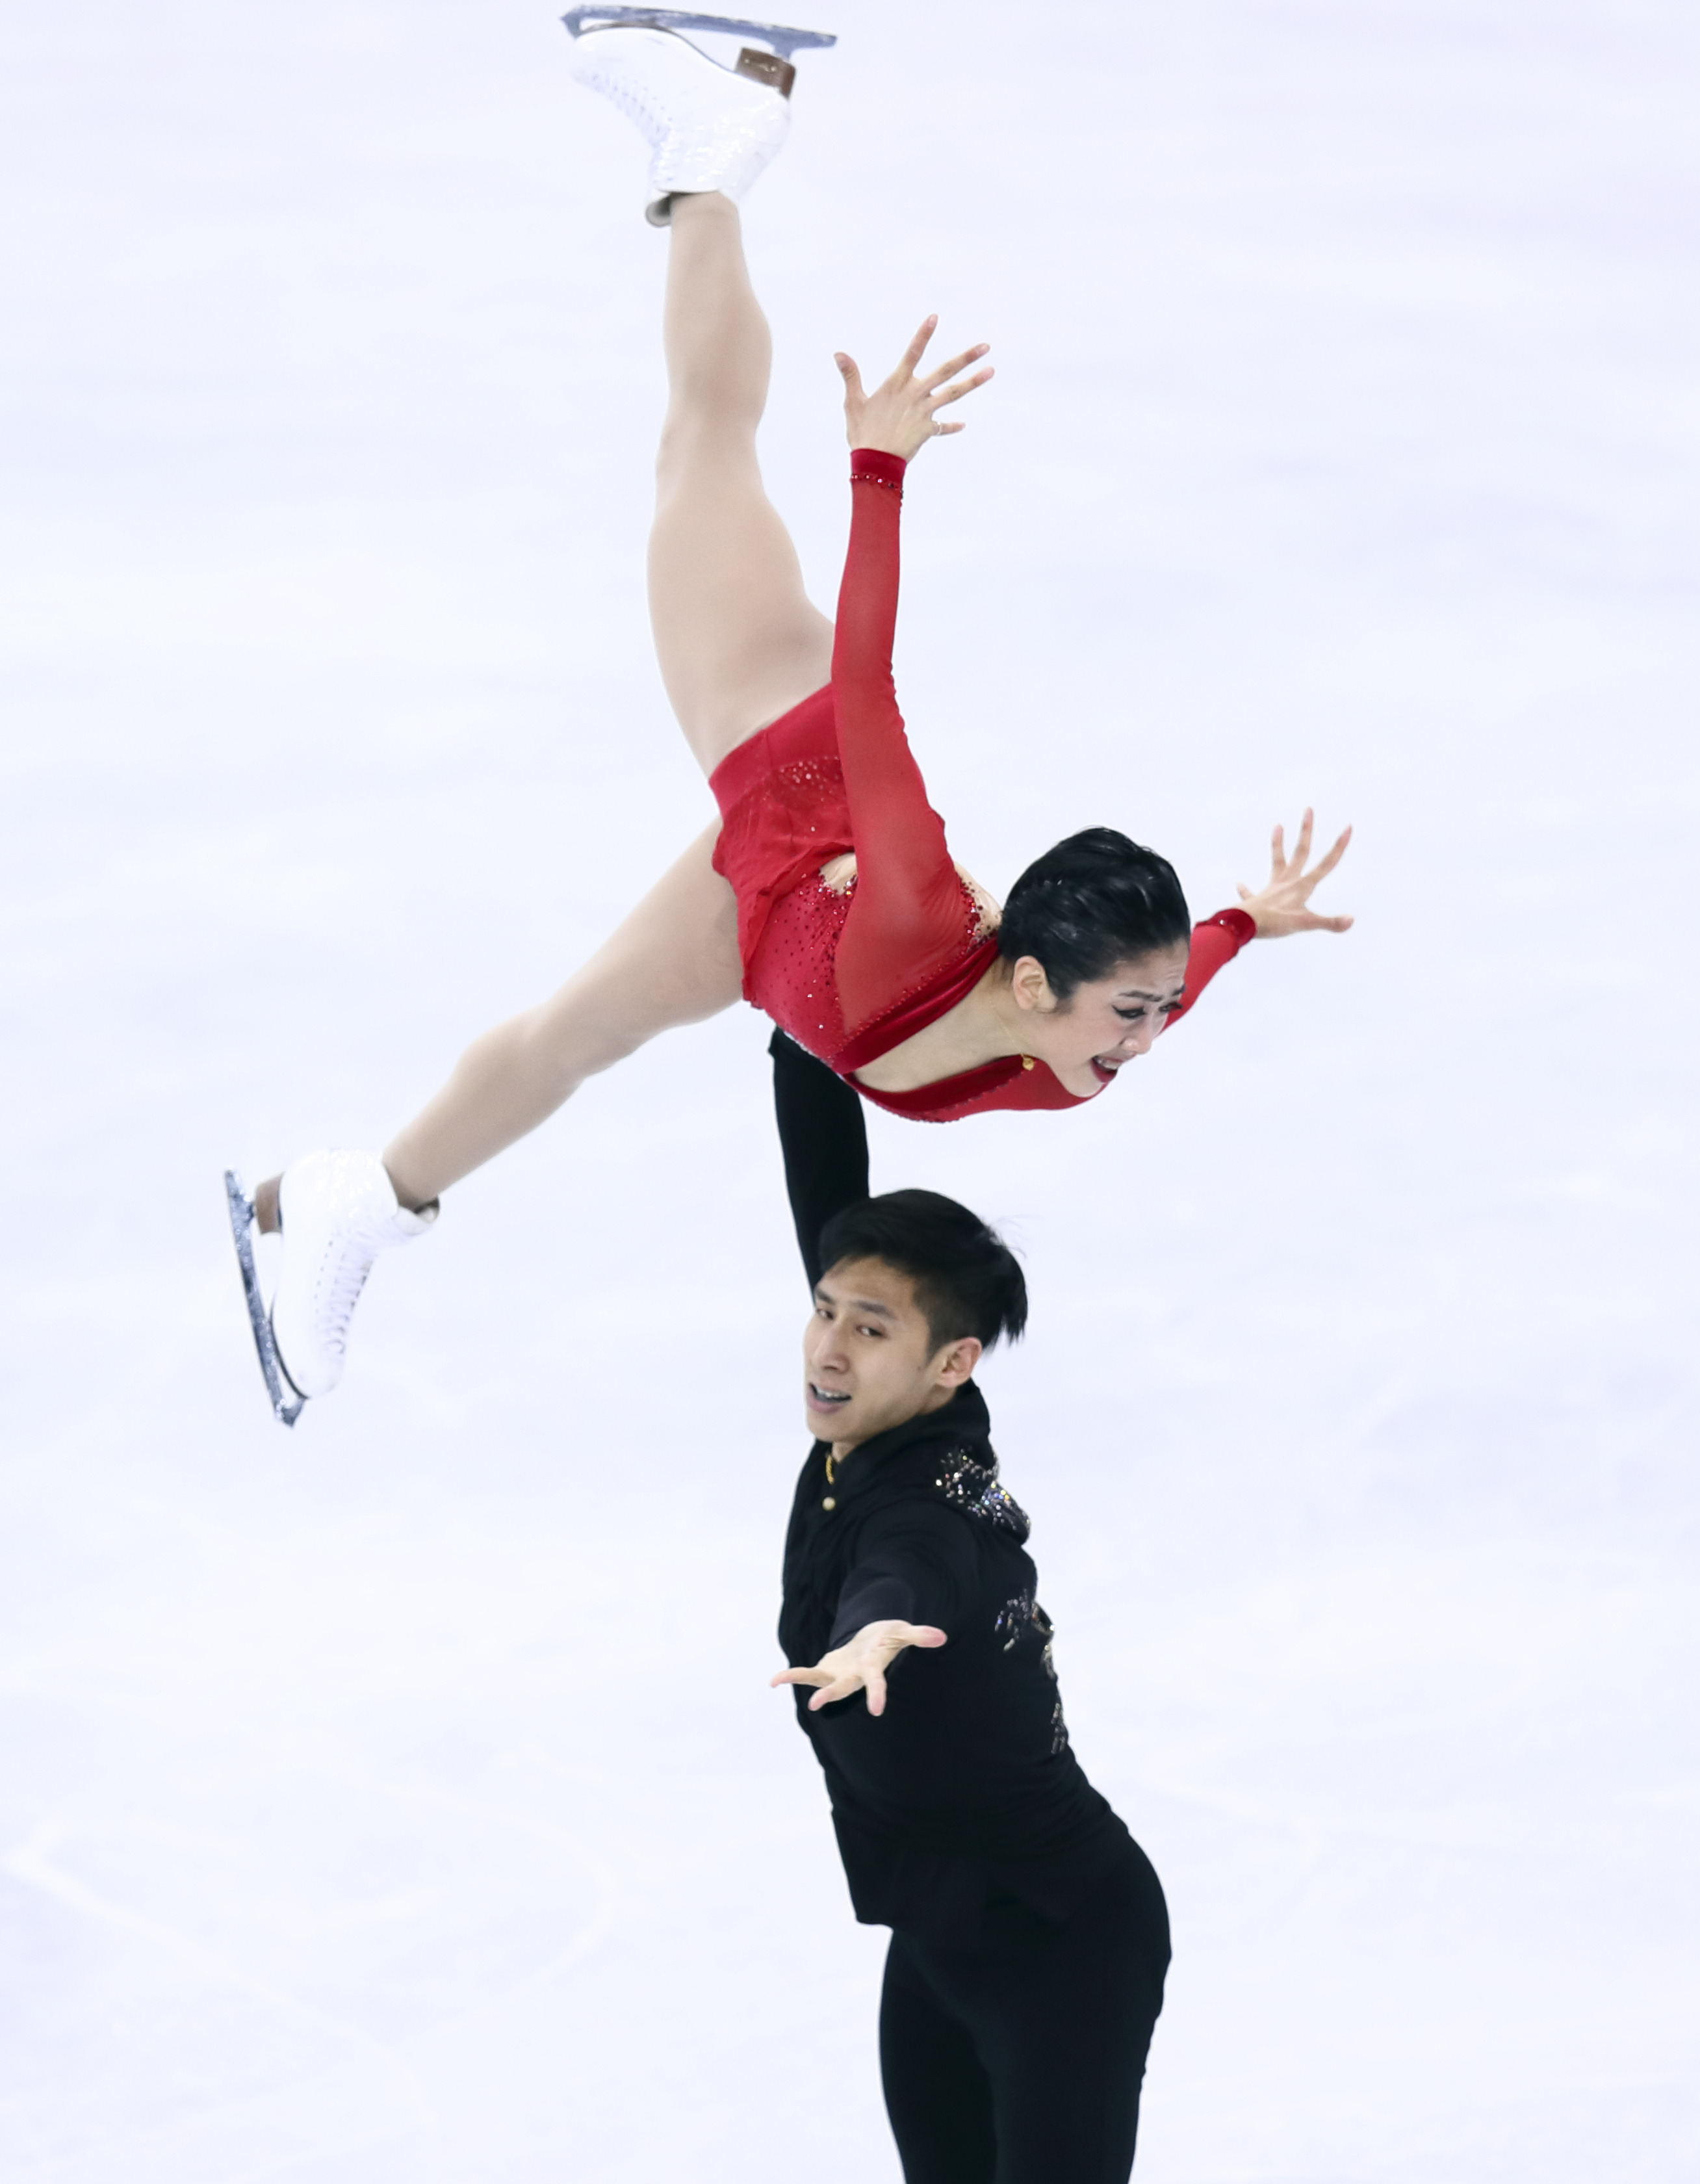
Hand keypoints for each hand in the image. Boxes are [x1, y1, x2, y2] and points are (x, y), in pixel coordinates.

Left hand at [770, 1619, 946, 1716]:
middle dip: (831, 1695)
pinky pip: (807, 1674)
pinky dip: (792, 1676)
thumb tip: (941, 1637)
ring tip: (778, 1680)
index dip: (876, 1694)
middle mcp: (854, 1677)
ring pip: (820, 1683)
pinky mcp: (825, 1670)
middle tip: (816, 1704)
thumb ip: (919, 1635)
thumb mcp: (902, 1631)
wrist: (870, 1642)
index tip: (876, 1711)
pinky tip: (774, 1681)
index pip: (876, 1682)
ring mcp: (838, 1676)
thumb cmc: (888, 1636)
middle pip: (842, 1688)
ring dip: (800, 1682)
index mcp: (872, 1668)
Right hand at [836, 318, 992, 461]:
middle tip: (986, 346)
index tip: (934, 318)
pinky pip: (942, 428)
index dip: (923, 335)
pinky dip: (951, 426)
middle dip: (966, 358)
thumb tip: (839, 353)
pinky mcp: (927, 431)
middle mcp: (915, 395)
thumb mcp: (853, 403)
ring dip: (972, 382)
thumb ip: (851, 376)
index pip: (912, 353)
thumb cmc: (862, 432)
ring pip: (952, 393)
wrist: (874, 463)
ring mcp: (924, 412)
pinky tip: (963, 424)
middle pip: (945, 371)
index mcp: (897, 384)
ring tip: (990, 371)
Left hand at [1237, 809, 1353, 937]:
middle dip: (1306, 831)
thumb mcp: (1307, 924)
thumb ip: (1330, 923)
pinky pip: (1251, 893)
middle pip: (1300, 852)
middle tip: (1308, 809)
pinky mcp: (1256, 901)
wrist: (1244, 924)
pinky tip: (1239, 884)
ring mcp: (1271, 889)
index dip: (1339, 847)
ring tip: (1277, 825)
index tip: (1347, 826)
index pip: (1325, 864)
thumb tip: (1351, 920)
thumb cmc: (1276, 923)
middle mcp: (1287, 882)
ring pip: (1277, 861)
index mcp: (1302, 886)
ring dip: (1277, 844)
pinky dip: (1246, 889)